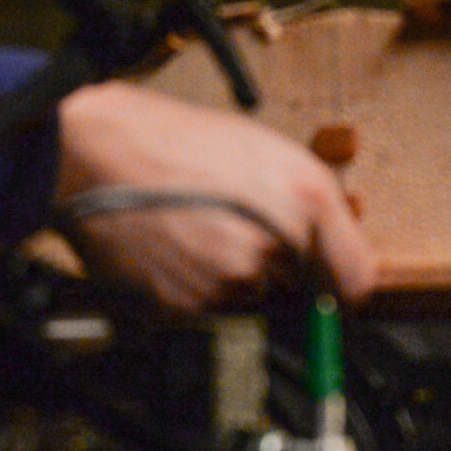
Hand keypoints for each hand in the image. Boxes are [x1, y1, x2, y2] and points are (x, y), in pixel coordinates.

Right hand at [53, 81, 376, 311]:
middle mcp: (270, 249)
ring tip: (198, 230)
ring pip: (249, 300)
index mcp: (303, 203)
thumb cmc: (175, 140)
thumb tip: (341, 248)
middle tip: (237, 226)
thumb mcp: (265, 149)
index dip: (345, 281)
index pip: (355, 281)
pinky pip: (206, 310)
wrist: (96, 153)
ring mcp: (226, 283)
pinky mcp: (184, 307)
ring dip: (233, 278)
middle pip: (298, 293)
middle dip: (279, 269)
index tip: (334, 279)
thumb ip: (315, 201)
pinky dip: (194, 286)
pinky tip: (174, 246)